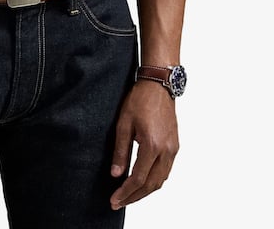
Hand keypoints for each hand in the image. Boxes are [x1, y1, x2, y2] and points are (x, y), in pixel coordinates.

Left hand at [109, 80, 179, 209]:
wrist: (159, 85)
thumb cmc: (140, 100)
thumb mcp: (123, 123)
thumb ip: (120, 151)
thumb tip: (115, 174)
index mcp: (152, 145)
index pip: (138, 178)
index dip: (125, 192)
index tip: (114, 200)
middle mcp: (166, 150)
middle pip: (151, 184)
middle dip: (135, 197)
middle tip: (119, 202)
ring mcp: (173, 149)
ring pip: (161, 180)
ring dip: (145, 191)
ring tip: (129, 196)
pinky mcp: (175, 146)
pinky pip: (166, 171)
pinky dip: (154, 180)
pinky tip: (143, 182)